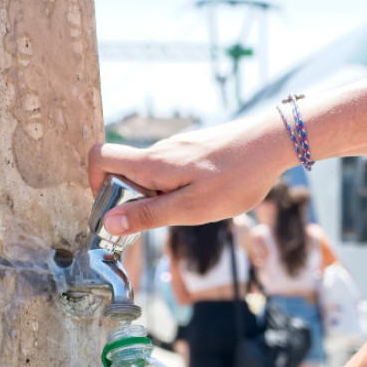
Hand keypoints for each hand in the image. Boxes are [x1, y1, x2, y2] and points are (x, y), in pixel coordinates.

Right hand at [88, 113, 292, 233]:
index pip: (100, 157)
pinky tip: (208, 194)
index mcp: (152, 164)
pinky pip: (173, 169)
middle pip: (125, 170)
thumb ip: (149, 216)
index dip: (94, 182)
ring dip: (161, 195)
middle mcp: (160, 150)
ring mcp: (178, 147)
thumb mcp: (192, 209)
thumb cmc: (236, 179)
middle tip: (166, 217)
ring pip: (152, 173)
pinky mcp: (195, 148)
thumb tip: (109, 222)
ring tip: (196, 207)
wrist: (272, 145)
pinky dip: (179, 186)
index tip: (112, 208)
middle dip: (134, 198)